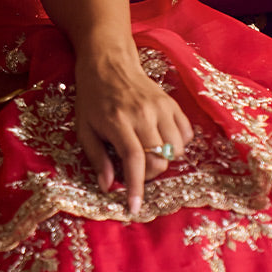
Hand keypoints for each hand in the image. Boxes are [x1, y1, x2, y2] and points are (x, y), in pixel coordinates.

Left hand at [74, 49, 193, 215]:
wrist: (109, 64)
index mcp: (118, 121)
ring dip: (164, 160)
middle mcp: (143, 114)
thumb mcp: (84, 129)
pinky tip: (161, 141)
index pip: (134, 160)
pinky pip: (186, 134)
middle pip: (159, 159)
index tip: (135, 207)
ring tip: (147, 153)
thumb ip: (96, 158)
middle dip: (148, 175)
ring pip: (176, 150)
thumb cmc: (92, 99)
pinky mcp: (172, 104)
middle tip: (135, 170)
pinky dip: (178, 145)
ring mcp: (161, 108)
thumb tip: (107, 186)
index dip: (136, 186)